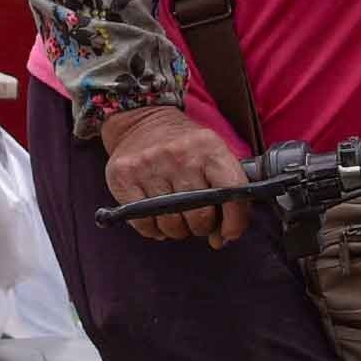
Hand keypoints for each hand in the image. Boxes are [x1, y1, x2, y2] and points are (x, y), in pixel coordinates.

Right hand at [98, 103, 249, 245]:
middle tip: (196, 218)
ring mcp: (150, 165)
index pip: (232, 193)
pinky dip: (152, 228)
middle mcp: (180, 155)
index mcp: (209, 147)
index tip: (230, 232)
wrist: (141, 122)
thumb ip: (226, 194)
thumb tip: (221, 239)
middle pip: (200, 217)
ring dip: (176, 229)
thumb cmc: (184, 147)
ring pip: (171, 224)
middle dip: (201, 227)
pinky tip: (155, 215)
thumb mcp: (213, 155)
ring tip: (175, 214)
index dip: (235, 221)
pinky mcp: (124, 176)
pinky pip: (144, 223)